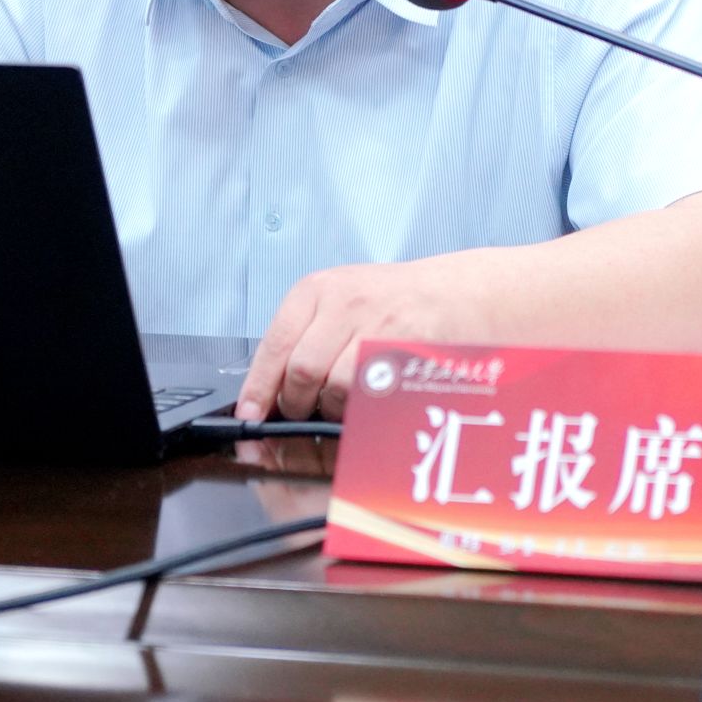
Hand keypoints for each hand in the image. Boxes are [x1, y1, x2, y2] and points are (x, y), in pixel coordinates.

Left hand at [236, 258, 483, 422]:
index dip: (259, 386)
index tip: (250, 412)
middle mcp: (344, 303)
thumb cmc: (388, 301)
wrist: (451, 292)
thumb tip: (266, 389)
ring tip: (342, 399)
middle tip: (303, 410)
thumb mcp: (336, 301)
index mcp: (317, 290)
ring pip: (336, 388)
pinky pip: (372, 394)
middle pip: (301, 371)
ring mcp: (376, 325)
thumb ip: (301, 337)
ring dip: (333, 407)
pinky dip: (362, 408)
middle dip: (297, 403)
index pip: (275, 344)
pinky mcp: (405, 350)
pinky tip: (366, 399)